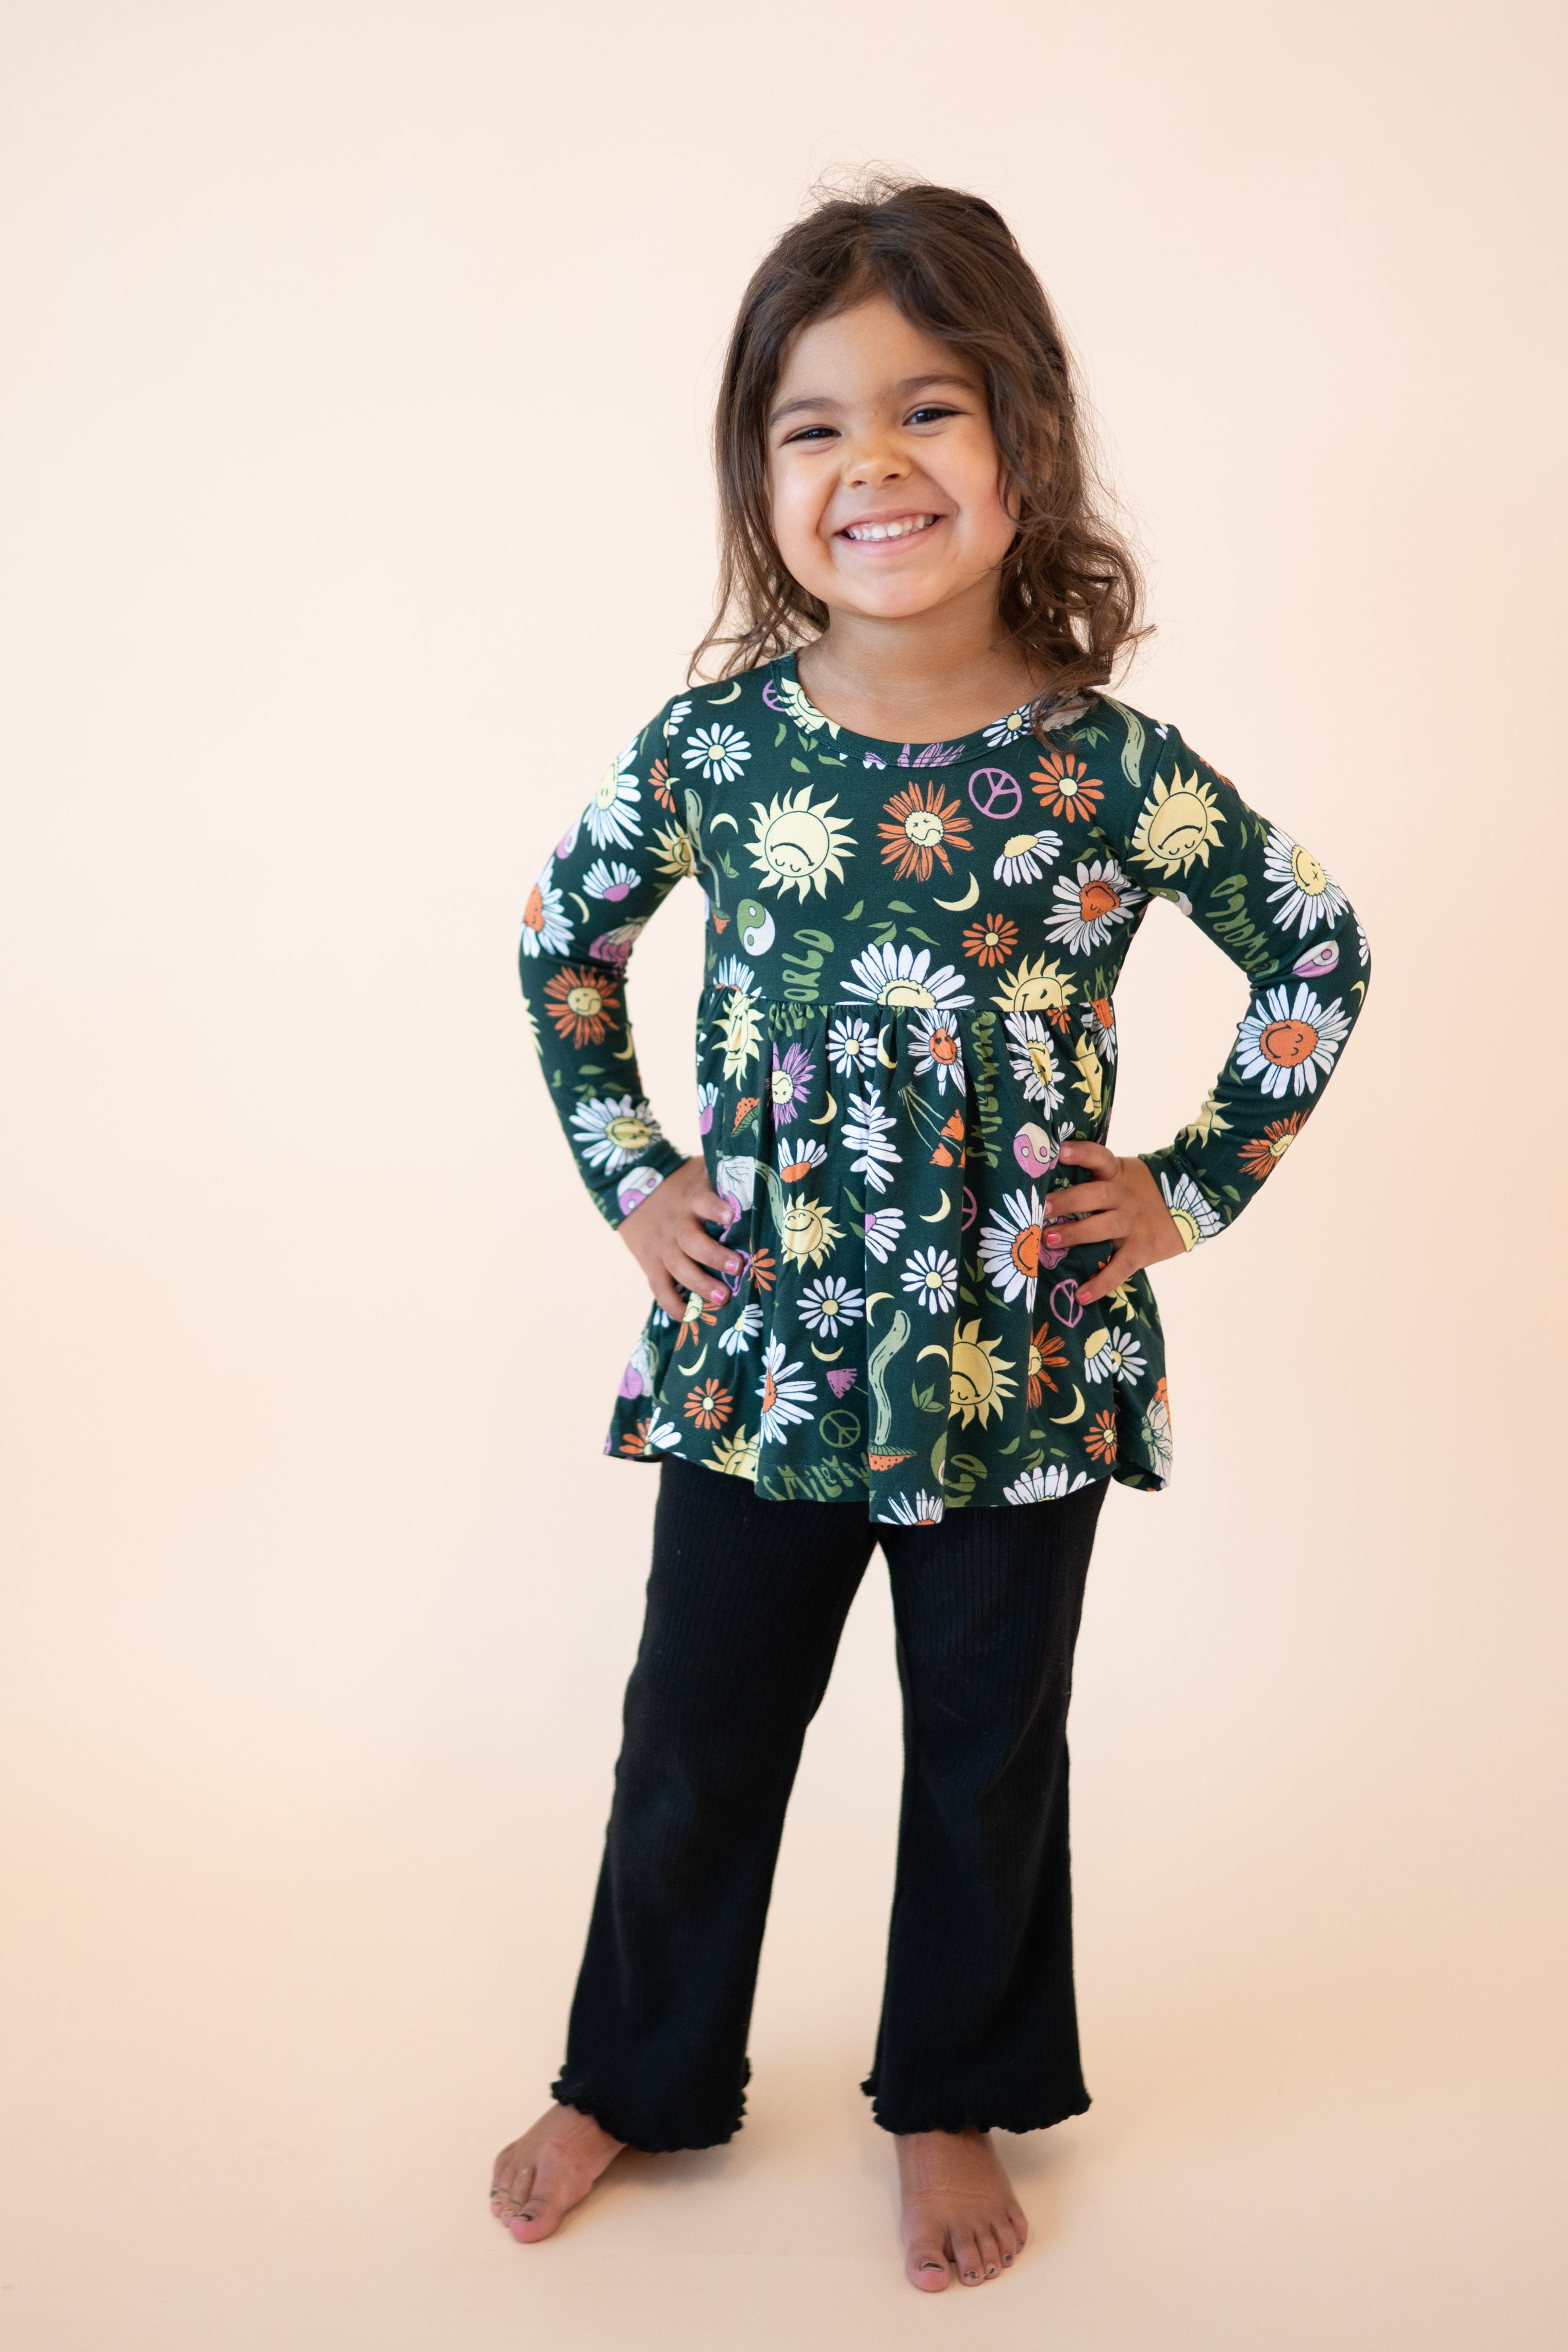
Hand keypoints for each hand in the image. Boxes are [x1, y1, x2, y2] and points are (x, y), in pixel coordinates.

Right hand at [619, 1156, 741, 1319]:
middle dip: (714, 1256)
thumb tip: (766, 1180)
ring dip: (700, 1284)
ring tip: (724, 1297)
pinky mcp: (650, 1263)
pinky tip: (688, 1316)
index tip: (733, 1216)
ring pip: (678, 1267)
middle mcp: (676, 1224)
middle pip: (692, 1241)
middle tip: (738, 1267)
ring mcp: (661, 1246)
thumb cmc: (683, 1185)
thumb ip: (725, 1178)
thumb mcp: (701, 1172)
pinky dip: (672, 1304)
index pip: (702, 1200)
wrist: (632, 1189)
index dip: (716, 1209)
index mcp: (691, 1198)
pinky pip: (659, 1287)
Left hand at [1042, 1141, 1185, 1308]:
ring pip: (1104, 1228)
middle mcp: (1124, 1197)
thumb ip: (1095, 1176)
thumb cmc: (1142, 1189)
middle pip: (1096, 1195)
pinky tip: (1081, 1296)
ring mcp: (1133, 1225)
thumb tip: (1047, 1182)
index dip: (1081, 1153)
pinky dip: (1101, 1284)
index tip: (1059, 1151)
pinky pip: (1119, 1269)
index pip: (1100, 1157)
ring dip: (1075, 1234)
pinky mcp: (1141, 1250)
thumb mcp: (1123, 1174)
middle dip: (1067, 1202)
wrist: (1192, 1204)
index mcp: (1117, 1174)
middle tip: (1041, 1209)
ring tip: (1048, 1241)